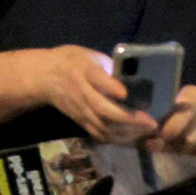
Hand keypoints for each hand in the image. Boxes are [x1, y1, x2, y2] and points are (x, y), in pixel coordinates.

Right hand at [31, 45, 156, 142]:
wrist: (44, 76)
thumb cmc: (71, 61)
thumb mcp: (89, 55)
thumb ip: (109, 66)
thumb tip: (134, 77)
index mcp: (84, 70)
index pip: (97, 78)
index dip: (111, 86)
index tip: (126, 93)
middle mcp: (82, 92)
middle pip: (103, 109)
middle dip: (128, 118)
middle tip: (151, 122)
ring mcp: (80, 109)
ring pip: (103, 126)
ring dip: (126, 132)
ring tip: (146, 132)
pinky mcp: (80, 121)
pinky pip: (99, 134)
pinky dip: (117, 139)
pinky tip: (132, 138)